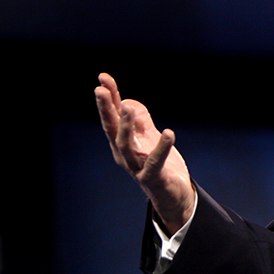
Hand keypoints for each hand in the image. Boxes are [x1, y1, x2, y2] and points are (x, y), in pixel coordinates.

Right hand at [95, 73, 194, 233]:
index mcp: (123, 143)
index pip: (113, 116)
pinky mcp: (152, 177)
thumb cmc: (159, 165)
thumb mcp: (149, 138)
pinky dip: (161, 147)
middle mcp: (125, 154)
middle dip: (106, 109)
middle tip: (101, 90)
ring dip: (126, 125)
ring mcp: (136, 167)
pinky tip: (168, 132)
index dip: (109, 97)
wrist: (173, 196)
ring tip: (128, 107)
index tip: (103, 77)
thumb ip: (139, 121)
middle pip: (112, 129)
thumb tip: (126, 102)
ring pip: (126, 145)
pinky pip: (155, 161)